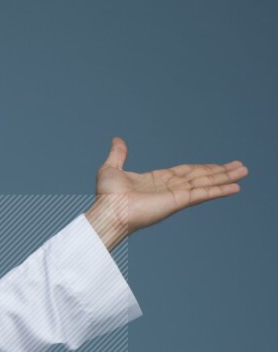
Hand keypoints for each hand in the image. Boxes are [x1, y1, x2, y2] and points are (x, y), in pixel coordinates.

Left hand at [86, 137, 247, 249]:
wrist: (108, 212)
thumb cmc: (107, 197)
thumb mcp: (112, 169)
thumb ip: (119, 154)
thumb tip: (117, 139)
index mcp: (158, 180)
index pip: (186, 172)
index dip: (204, 168)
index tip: (218, 166)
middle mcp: (170, 188)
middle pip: (201, 176)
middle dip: (221, 171)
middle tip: (240, 167)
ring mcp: (176, 195)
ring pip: (206, 182)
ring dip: (226, 177)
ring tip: (243, 172)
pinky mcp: (178, 201)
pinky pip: (203, 193)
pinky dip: (219, 190)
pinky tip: (235, 187)